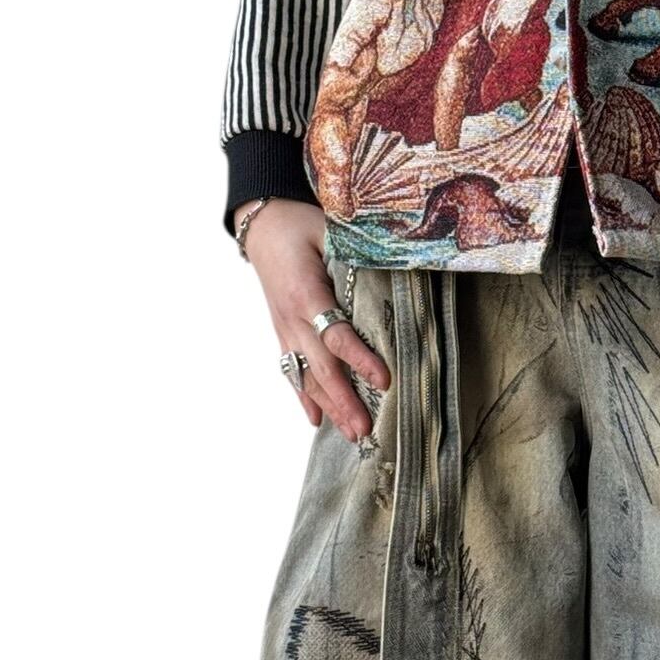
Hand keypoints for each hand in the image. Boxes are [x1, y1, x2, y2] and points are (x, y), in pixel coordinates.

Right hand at [235, 199, 388, 439]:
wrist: (262, 224)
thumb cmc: (300, 224)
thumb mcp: (331, 229)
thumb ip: (358, 251)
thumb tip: (397, 264)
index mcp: (307, 293)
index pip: (336, 334)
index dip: (359, 360)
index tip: (384, 381)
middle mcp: (292, 319)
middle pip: (321, 367)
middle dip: (344, 401)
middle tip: (366, 430)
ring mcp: (284, 329)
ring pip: (306, 376)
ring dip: (329, 407)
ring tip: (351, 435)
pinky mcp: (282, 333)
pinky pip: (292, 370)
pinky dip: (304, 397)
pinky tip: (317, 420)